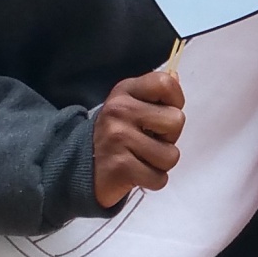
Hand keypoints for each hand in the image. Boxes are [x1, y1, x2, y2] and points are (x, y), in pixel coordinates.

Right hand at [93, 65, 183, 204]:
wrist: (81, 168)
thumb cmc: (118, 136)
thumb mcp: (131, 106)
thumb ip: (155, 94)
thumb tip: (175, 76)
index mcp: (125, 91)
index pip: (166, 83)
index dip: (175, 102)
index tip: (161, 115)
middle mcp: (119, 109)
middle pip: (176, 120)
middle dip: (169, 137)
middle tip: (147, 141)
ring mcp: (118, 137)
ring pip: (171, 155)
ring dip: (160, 163)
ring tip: (141, 158)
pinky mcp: (120, 166)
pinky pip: (159, 178)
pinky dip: (152, 181)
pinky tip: (136, 174)